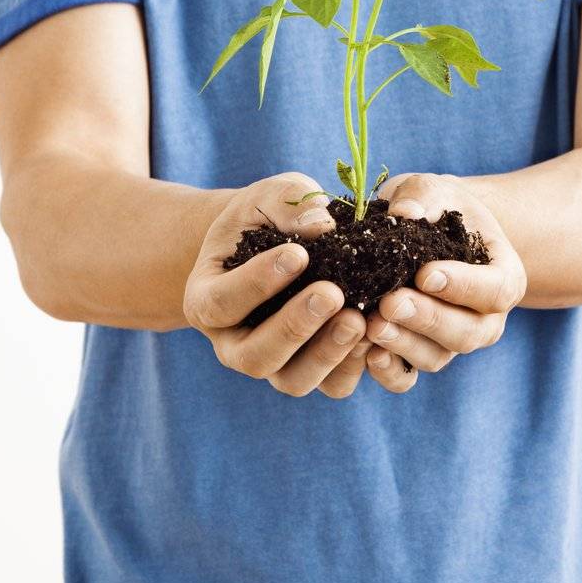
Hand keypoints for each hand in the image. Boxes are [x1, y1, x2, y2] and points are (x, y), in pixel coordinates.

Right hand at [183, 173, 371, 398]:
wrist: (273, 242)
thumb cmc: (264, 217)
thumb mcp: (267, 197)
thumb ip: (286, 203)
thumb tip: (321, 225)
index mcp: (206, 299)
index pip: (221, 302)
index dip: (257, 282)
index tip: (297, 254)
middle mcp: (232, 343)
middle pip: (255, 356)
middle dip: (294, 327)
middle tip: (331, 293)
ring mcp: (272, 363)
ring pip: (292, 380)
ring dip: (326, 354)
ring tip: (358, 320)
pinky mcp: (310, 370)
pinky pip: (331, 385)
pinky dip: (354, 365)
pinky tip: (374, 334)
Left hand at [362, 173, 526, 390]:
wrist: (423, 227)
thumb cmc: (435, 206)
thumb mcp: (434, 189)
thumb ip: (424, 196)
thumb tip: (406, 213)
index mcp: (503, 276)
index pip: (494, 290)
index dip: (463, 287)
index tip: (426, 273)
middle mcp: (485, 319)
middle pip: (466, 333)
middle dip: (427, 319)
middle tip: (391, 302)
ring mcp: (451, 342)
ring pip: (436, 357)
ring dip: (403, 344)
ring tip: (371, 325)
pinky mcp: (418, 356)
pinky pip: (408, 376)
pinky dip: (389, 371)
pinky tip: (367, 353)